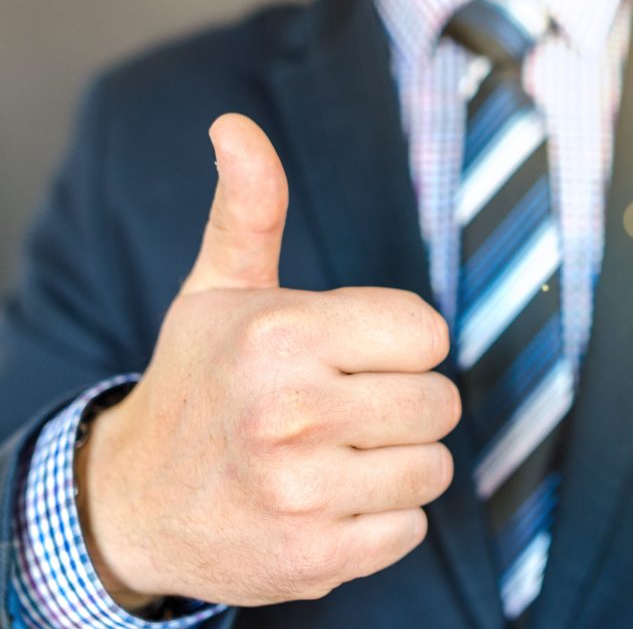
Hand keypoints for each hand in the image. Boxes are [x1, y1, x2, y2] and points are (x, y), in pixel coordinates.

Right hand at [76, 114, 459, 608]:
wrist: (139, 501)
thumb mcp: (218, 291)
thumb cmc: (199, 384)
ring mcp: (304, 493)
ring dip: (396, 462)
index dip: (401, 343)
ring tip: (336, 455)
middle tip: (346, 407)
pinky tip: (331, 502)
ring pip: (433, 467)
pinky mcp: (316, 558)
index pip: (428, 332)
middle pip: (440, 402)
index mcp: (282, 335)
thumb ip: (249, 209)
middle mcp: (292, 413)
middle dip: (403, 403)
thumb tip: (235, 126)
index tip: (358, 353)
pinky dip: (382, 519)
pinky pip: (410, 529)